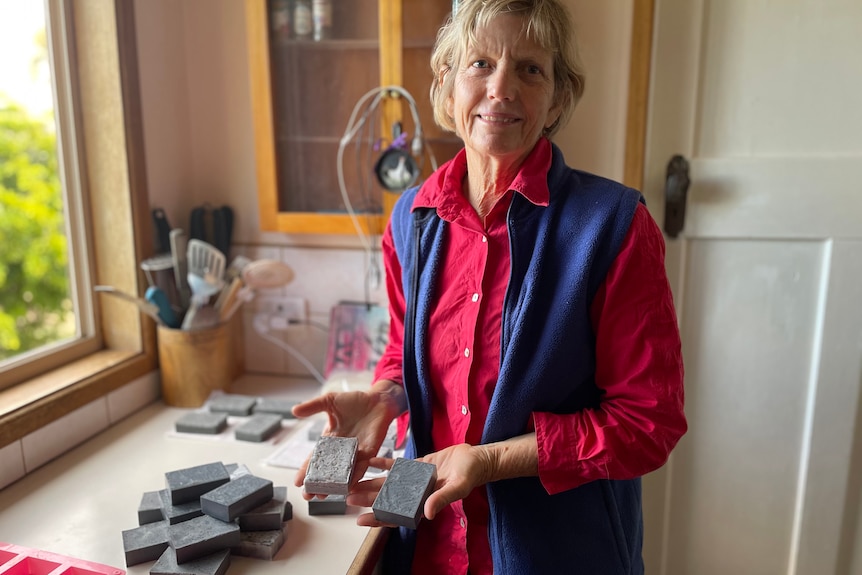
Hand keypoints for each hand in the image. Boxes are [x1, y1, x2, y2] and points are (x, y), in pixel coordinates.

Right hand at [291, 382, 403, 497]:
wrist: (377, 399)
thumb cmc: (354, 401)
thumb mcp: (329, 401)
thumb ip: (312, 406)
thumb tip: (293, 410)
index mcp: (330, 440)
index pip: (315, 458)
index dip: (306, 470)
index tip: (297, 483)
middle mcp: (341, 450)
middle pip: (327, 471)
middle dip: (317, 484)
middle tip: (308, 496)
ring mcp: (355, 453)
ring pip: (343, 473)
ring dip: (334, 485)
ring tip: (323, 497)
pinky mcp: (370, 452)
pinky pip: (362, 467)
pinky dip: (355, 476)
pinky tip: (348, 486)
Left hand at [348, 444, 493, 525]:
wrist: (477, 459)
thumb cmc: (470, 475)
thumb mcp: (458, 487)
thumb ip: (442, 499)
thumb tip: (427, 513)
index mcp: (423, 503)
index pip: (396, 515)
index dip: (378, 519)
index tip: (361, 520)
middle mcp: (416, 493)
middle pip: (387, 499)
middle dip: (368, 499)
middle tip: (348, 497)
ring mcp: (415, 479)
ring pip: (389, 483)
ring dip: (372, 483)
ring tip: (354, 482)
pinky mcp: (418, 465)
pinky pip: (397, 465)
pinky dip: (384, 463)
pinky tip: (371, 460)